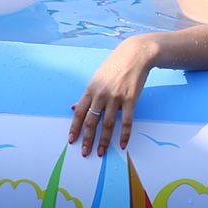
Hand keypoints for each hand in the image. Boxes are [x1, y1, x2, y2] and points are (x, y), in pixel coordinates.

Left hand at [69, 35, 156, 156]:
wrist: (135, 55)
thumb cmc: (115, 66)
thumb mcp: (97, 78)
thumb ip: (87, 95)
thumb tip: (73, 108)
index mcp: (90, 89)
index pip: (79, 112)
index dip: (74, 128)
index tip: (72, 141)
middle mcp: (101, 94)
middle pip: (91, 121)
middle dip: (87, 139)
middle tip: (85, 152)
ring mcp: (116, 97)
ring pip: (107, 124)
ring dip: (104, 141)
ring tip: (101, 152)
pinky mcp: (130, 99)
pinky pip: (126, 121)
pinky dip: (124, 134)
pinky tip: (122, 144)